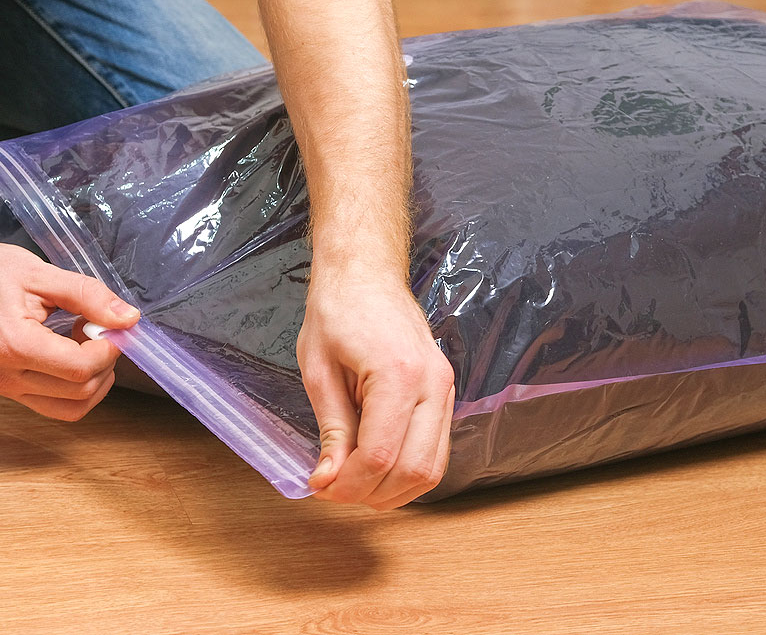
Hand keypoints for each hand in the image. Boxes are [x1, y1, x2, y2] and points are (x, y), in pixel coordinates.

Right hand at [0, 232, 140, 420]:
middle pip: (80, 392)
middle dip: (103, 362)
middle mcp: (5, 376)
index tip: (112, 323)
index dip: (108, 348)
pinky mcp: (4, 389)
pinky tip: (69, 350)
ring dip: (92, 378)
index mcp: (13, 345)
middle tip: (97, 326)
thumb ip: (88, 296)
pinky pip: (52, 404)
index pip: (80, 368)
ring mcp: (3, 388)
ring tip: (83, 339)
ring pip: (70, 407)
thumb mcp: (40, 273)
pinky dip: (73, 386)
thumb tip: (128, 318)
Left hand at [298, 271, 454, 509]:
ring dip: (393, 490)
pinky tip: (376, 469)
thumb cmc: (337, 311)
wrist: (365, 274)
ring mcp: (447, 389)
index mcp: (399, 374)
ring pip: (432, 468)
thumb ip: (331, 429)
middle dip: (371, 493)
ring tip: (353, 483)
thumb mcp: (318, 371)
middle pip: (414, 470)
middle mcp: (434, 385)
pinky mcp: (446, 393)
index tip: (321, 487)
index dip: (349, 483)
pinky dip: (408, 470)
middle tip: (334, 490)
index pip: (381, 455)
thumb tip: (328, 479)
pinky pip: (436, 450)